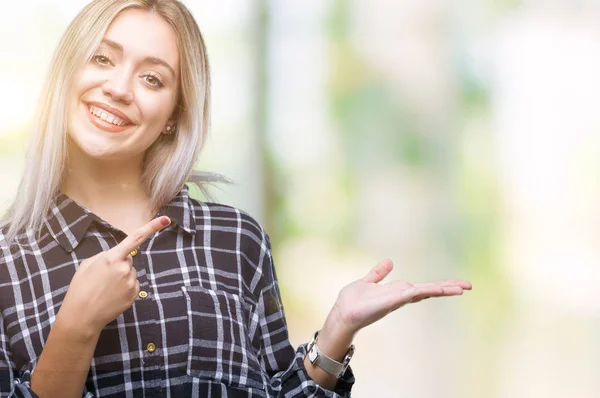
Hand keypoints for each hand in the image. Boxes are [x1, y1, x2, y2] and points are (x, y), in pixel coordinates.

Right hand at [57, 216, 170, 337]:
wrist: (82, 315)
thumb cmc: (81, 288)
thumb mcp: (87, 264)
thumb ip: (105, 255)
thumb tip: (117, 255)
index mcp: (112, 257)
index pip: (135, 238)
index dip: (152, 227)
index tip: (166, 219)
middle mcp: (125, 268)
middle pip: (129, 258)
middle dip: (119, 263)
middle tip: (103, 276)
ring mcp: (131, 282)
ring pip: (131, 272)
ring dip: (122, 276)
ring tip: (105, 287)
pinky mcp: (134, 294)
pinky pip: (133, 284)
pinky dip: (125, 287)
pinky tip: (112, 295)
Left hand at [330, 259, 471, 335]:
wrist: (343, 313)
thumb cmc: (353, 301)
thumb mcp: (368, 282)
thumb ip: (378, 273)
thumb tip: (389, 261)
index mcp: (398, 292)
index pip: (423, 287)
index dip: (440, 285)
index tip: (458, 284)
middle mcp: (401, 296)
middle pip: (428, 290)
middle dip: (448, 287)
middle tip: (468, 286)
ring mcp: (397, 299)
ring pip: (423, 291)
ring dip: (441, 289)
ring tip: (460, 288)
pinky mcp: (390, 301)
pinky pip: (409, 294)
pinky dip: (422, 291)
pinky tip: (434, 289)